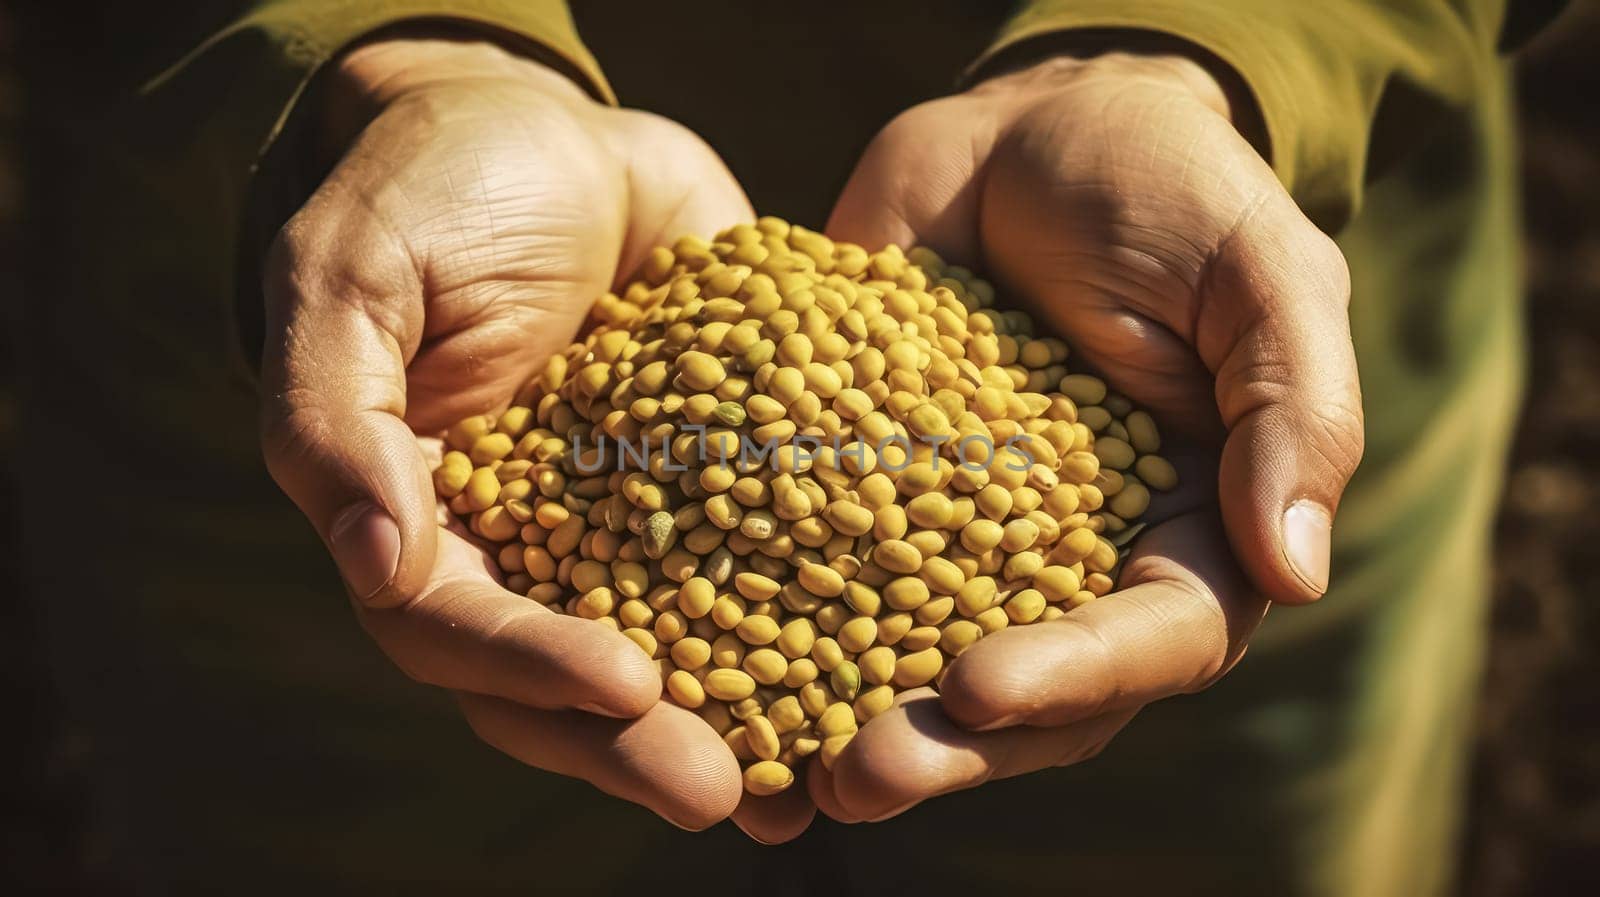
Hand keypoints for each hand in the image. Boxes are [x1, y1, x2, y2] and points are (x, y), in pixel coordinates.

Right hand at [257, 37, 765, 831]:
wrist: (551, 135)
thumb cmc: (431, 196)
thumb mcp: (353, 284)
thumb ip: (340, 422)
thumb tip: (374, 565)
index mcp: (427, 526)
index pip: (462, 630)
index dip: (537, 668)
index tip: (627, 688)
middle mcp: (530, 553)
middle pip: (574, 682)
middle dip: (644, 744)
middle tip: (728, 792)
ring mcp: (631, 530)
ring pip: (678, 651)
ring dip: (738, 724)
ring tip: (813, 786)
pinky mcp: (723, 487)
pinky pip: (764, 568)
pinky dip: (814, 630)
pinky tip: (878, 684)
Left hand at [816, 51, 1362, 818]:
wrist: (1031, 127)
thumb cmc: (1170, 189)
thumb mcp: (1261, 274)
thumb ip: (1295, 414)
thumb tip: (1297, 576)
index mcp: (1187, 530)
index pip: (1156, 637)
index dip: (1074, 675)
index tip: (980, 686)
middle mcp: (1076, 563)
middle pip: (1033, 694)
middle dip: (953, 746)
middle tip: (860, 776)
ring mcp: (965, 542)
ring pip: (924, 664)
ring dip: (861, 721)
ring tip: (792, 770)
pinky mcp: (871, 498)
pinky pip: (829, 576)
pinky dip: (783, 635)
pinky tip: (718, 683)